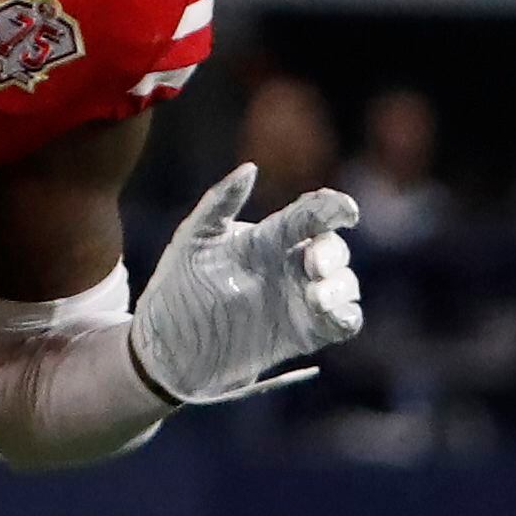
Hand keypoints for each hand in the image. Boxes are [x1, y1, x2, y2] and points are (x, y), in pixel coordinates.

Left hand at [127, 164, 360, 405]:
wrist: (169, 348)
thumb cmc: (177, 289)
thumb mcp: (193, 240)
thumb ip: (220, 202)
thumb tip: (251, 168)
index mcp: (268, 239)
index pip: (311, 214)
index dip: (333, 207)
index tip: (345, 211)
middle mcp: (289, 266)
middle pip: (333, 248)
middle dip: (333, 252)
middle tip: (313, 264)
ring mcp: (300, 301)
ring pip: (344, 284)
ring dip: (340, 286)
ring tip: (316, 297)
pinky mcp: (305, 334)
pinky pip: (343, 322)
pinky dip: (346, 316)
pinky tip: (330, 315)